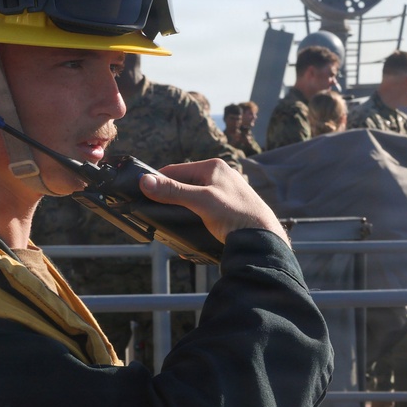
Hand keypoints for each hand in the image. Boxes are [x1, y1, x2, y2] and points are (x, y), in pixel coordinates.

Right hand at [139, 159, 288, 245]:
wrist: (264, 239)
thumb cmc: (236, 215)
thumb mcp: (201, 201)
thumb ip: (173, 191)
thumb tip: (144, 181)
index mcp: (213, 166)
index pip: (174, 170)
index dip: (157, 182)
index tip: (142, 195)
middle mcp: (218, 175)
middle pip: (182, 184)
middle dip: (169, 198)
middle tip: (155, 213)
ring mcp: (222, 191)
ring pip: (191, 197)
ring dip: (179, 208)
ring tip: (169, 222)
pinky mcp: (225, 207)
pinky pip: (201, 207)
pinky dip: (191, 215)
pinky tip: (186, 226)